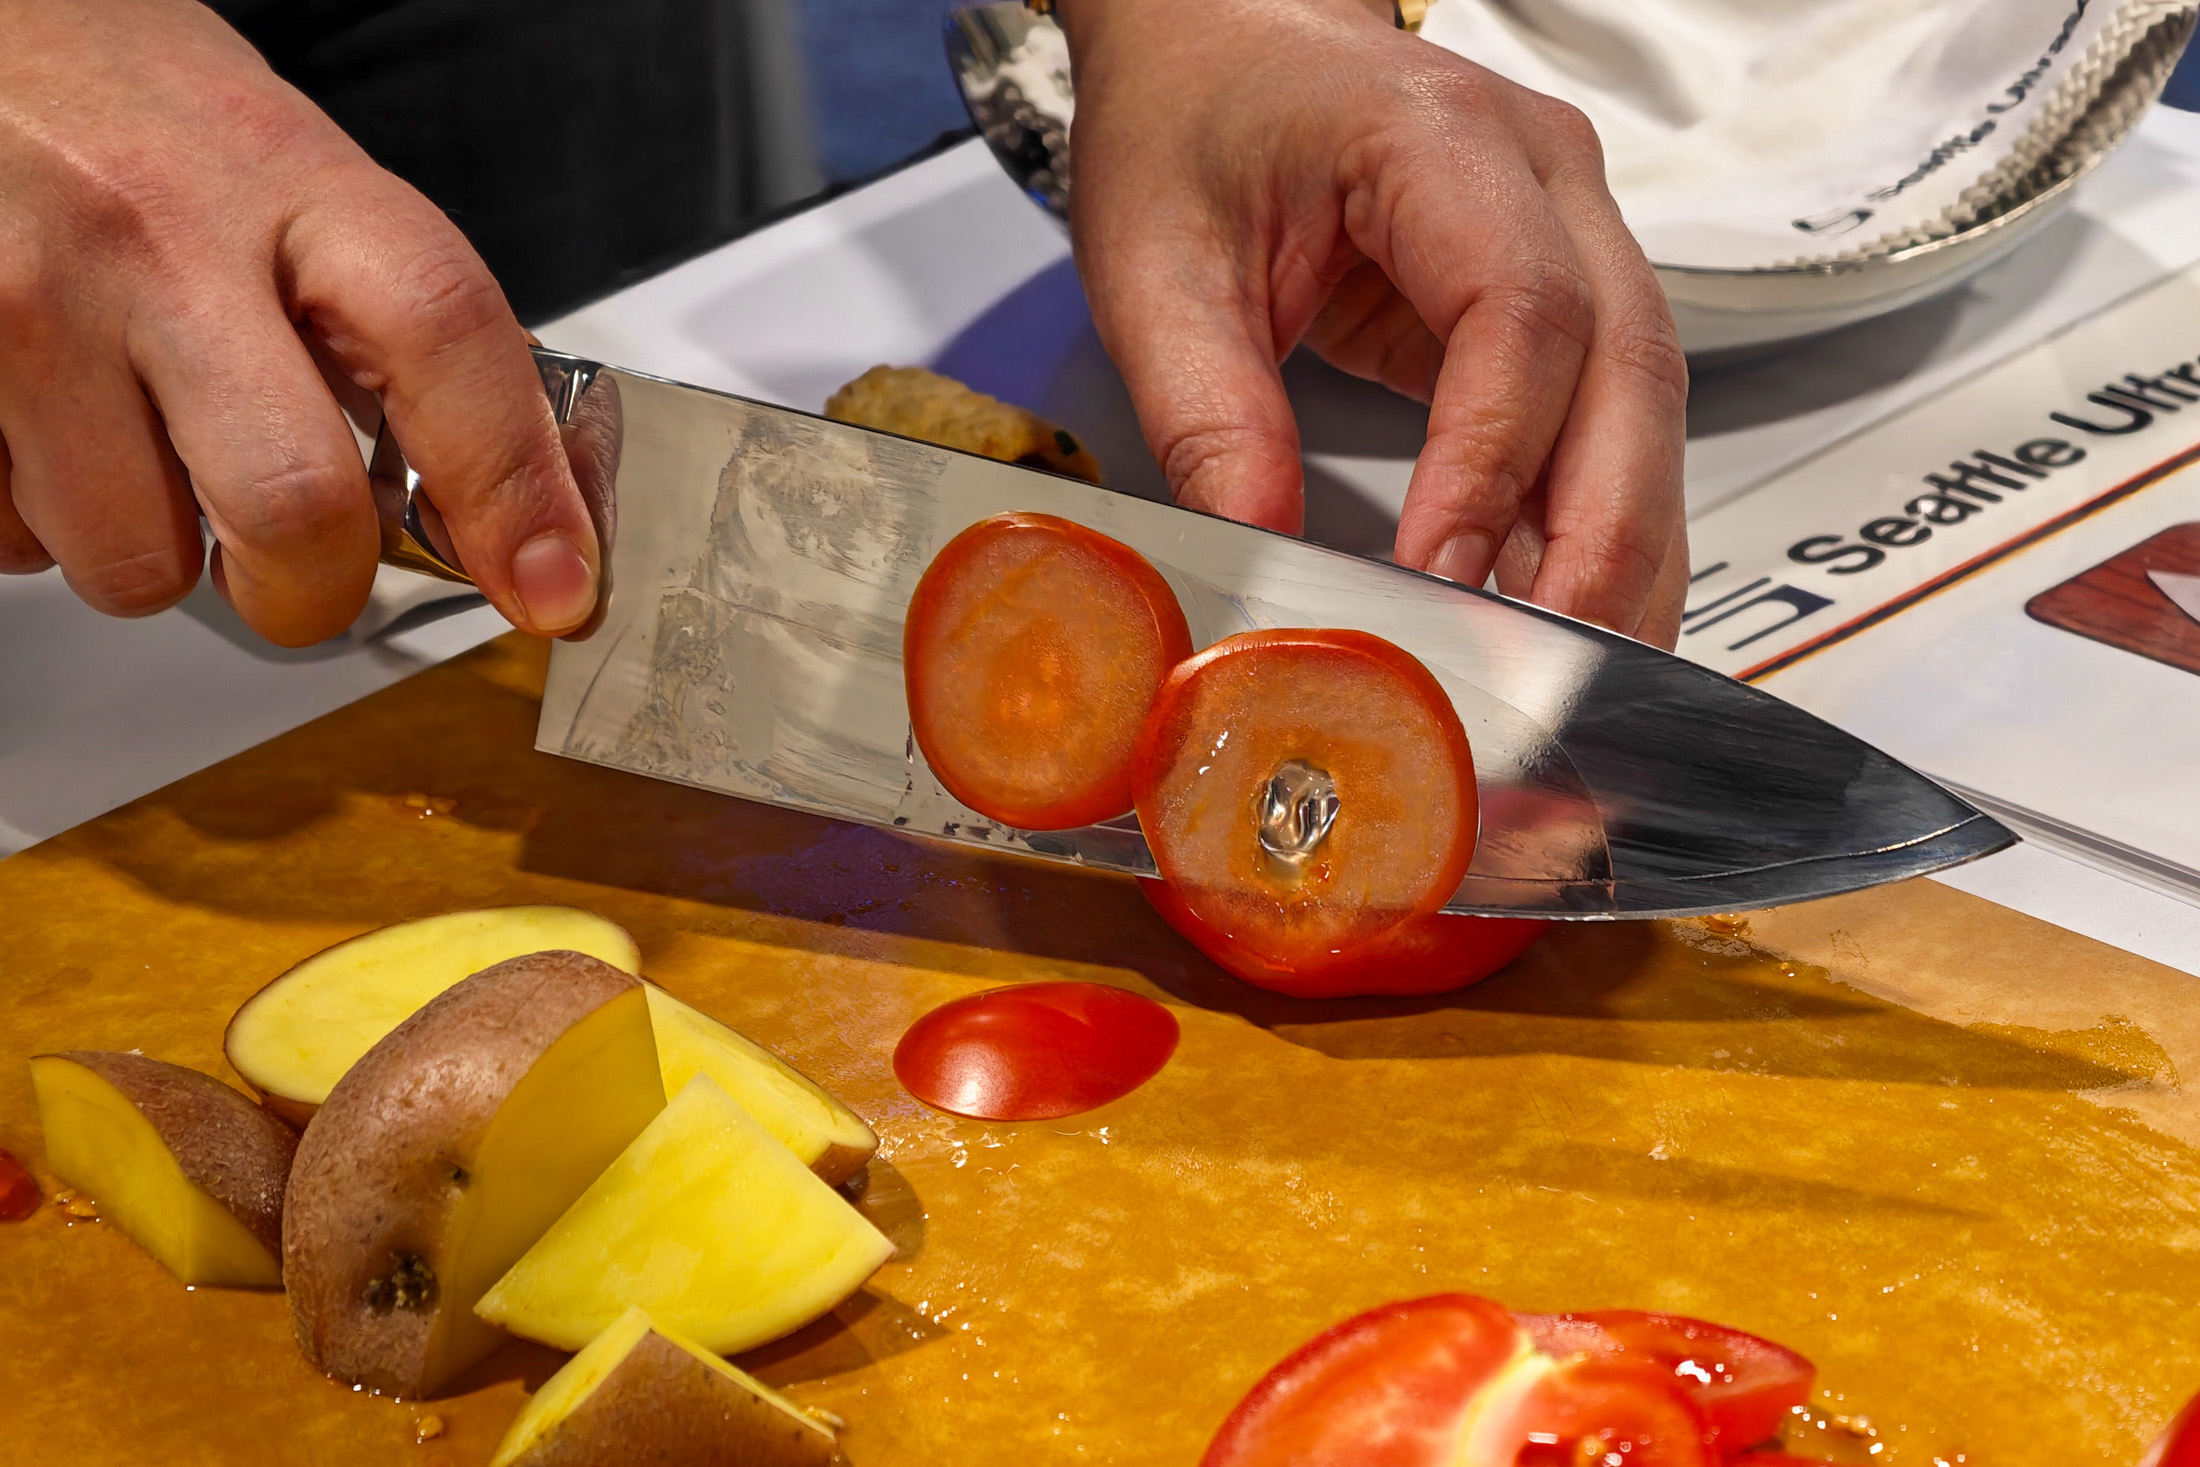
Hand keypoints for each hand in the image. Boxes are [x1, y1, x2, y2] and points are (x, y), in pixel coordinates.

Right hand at [0, 0, 598, 644]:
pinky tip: (53, 430)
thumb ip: (395, 326)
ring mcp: (28, 303)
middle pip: (292, 505)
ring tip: (139, 448)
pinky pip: (13, 541)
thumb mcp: (296, 176)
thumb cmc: (132, 112)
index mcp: (294, 184)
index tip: (553, 585)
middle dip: (312, 590)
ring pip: (136, 561)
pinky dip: (44, 520)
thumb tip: (510, 494)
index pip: (444, 338)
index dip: (515, 485)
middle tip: (302, 571)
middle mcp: (159, 238)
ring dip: (155, 551)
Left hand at [1061, 0, 1688, 646]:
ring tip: (1576, 672)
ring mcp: (1570, 229)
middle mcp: (1543, 175)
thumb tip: (1264, 558)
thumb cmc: (1195, 114)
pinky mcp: (1558, 294)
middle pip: (1629, 368)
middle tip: (1553, 668)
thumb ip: (1207, 417)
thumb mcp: (1156, 266)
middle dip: (1602, 538)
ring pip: (1646, 404)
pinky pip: (1605, 418)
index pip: (1520, 312)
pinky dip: (1590, 523)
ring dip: (1622, 547)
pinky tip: (1558, 611)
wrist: (1220, 39)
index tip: (1440, 576)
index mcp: (1439, 137)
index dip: (1493, 462)